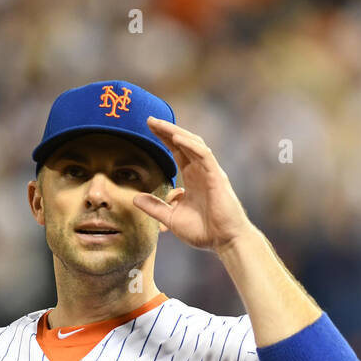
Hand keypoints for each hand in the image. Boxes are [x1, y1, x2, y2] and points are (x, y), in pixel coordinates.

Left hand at [133, 116, 255, 252]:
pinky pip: (203, 155)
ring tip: (158, 124)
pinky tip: (176, 138)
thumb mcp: (171, 218)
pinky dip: (190, 145)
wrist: (225, 242)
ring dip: (175, 132)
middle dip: (167, 130)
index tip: (148, 128)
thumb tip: (134, 199)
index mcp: (192, 178)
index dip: (164, 139)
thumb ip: (154, 207)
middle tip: (149, 119)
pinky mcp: (217, 177)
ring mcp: (210, 172)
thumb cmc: (204, 232)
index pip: (177, 152)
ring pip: (193, 144)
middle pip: (184, 143)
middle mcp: (201, 171)